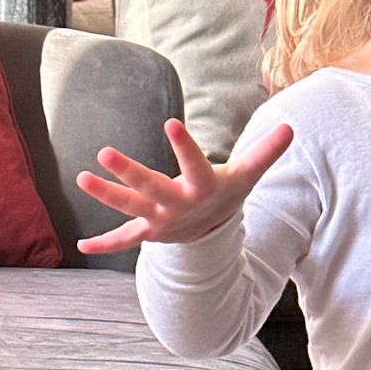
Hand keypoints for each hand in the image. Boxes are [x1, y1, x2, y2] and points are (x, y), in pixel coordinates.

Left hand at [75, 118, 293, 255]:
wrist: (217, 231)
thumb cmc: (228, 190)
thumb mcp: (248, 173)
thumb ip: (265, 151)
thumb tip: (291, 128)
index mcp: (202, 188)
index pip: (194, 164)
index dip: (184, 146)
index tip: (171, 123)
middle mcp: (178, 205)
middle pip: (151, 188)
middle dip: (128, 172)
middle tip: (104, 153)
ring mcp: (161, 220)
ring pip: (130, 207)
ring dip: (106, 196)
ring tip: (81, 179)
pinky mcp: (148, 231)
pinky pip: (124, 240)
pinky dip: (104, 245)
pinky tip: (80, 246)